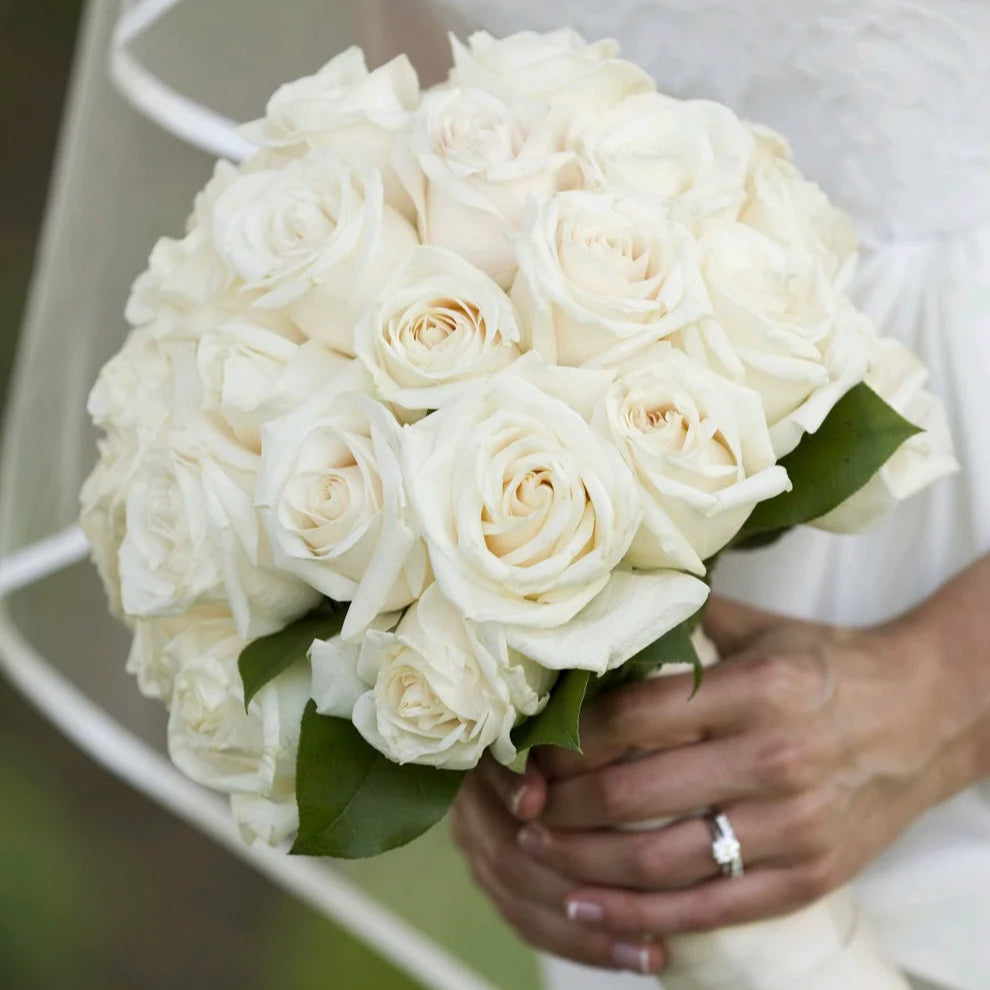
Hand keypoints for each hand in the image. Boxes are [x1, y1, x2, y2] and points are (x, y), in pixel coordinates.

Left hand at [453, 593, 982, 970]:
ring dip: (586, 863)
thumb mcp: (761, 630)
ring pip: (663, 858)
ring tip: (538, 852)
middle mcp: (773, 758)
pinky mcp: (808, 875)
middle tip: (520, 803)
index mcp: (754, 689)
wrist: (928, 716)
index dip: (568, 738)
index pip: (634, 717)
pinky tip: (593, 910)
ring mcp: (793, 826)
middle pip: (635, 791)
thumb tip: (602, 610)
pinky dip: (644, 917)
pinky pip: (712, 906)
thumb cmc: (830, 665)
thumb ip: (683, 623)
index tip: (529, 746)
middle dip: (562, 803)